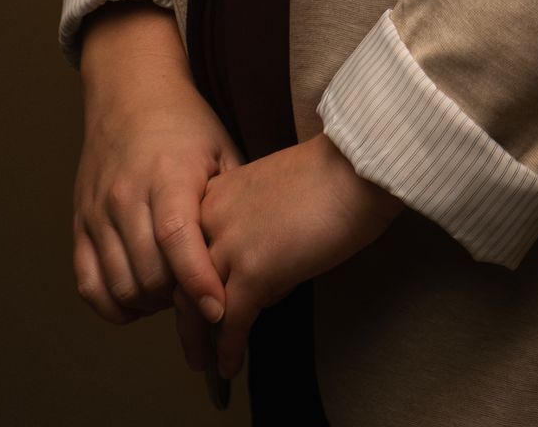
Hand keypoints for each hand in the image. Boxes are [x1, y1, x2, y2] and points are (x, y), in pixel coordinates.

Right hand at [72, 3, 238, 329]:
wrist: (131, 92)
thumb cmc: (186, 124)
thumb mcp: (222, 151)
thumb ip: (233, 204)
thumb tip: (255, 256)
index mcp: (168, 175)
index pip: (177, 240)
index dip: (198, 281)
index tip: (219, 309)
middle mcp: (126, 195)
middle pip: (149, 274)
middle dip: (181, 299)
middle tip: (203, 295)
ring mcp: (97, 211)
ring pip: (120, 286)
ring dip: (152, 304)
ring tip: (175, 292)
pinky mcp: (79, 222)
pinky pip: (89, 284)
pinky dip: (114, 304)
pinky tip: (141, 296)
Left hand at [194, 130, 403, 381]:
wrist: (355, 170)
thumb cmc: (331, 176)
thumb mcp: (273, 192)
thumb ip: (254, 227)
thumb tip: (262, 276)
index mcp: (217, 194)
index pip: (186, 248)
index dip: (190, 282)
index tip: (196, 305)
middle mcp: (212, 218)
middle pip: (182, 280)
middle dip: (187, 320)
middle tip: (194, 346)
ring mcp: (230, 246)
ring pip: (198, 307)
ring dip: (201, 342)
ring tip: (206, 365)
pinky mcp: (253, 273)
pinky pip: (232, 323)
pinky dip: (229, 350)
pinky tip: (232, 367)